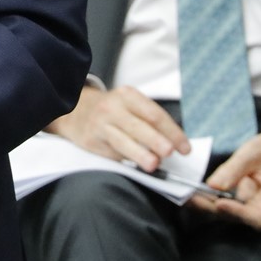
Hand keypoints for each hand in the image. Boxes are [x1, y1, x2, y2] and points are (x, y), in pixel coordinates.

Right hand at [48, 84, 189, 171]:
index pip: (155, 114)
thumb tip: (172, 144)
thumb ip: (149, 121)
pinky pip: (112, 152)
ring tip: (153, 164)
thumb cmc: (111, 110)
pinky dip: (127, 159)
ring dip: (140, 154)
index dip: (172, 132)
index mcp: (128, 96)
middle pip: (139, 126)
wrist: (75, 110)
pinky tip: (136, 165)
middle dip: (156, 140)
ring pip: (123, 141)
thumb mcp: (129, 104)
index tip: (185, 147)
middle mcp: (113, 108)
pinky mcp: (91, 140)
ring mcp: (100, 124)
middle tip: (170, 152)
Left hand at [191, 124, 260, 229]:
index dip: (238, 213)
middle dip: (212, 208)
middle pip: (238, 218)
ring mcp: (254, 211)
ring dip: (206, 206)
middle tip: (190, 197)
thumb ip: (235, 169)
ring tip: (185, 195)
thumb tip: (214, 186)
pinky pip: (224, 208)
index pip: (258, 216)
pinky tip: (191, 194)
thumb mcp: (254, 152)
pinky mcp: (242, 207)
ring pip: (228, 215)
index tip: (219, 202)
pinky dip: (208, 202)